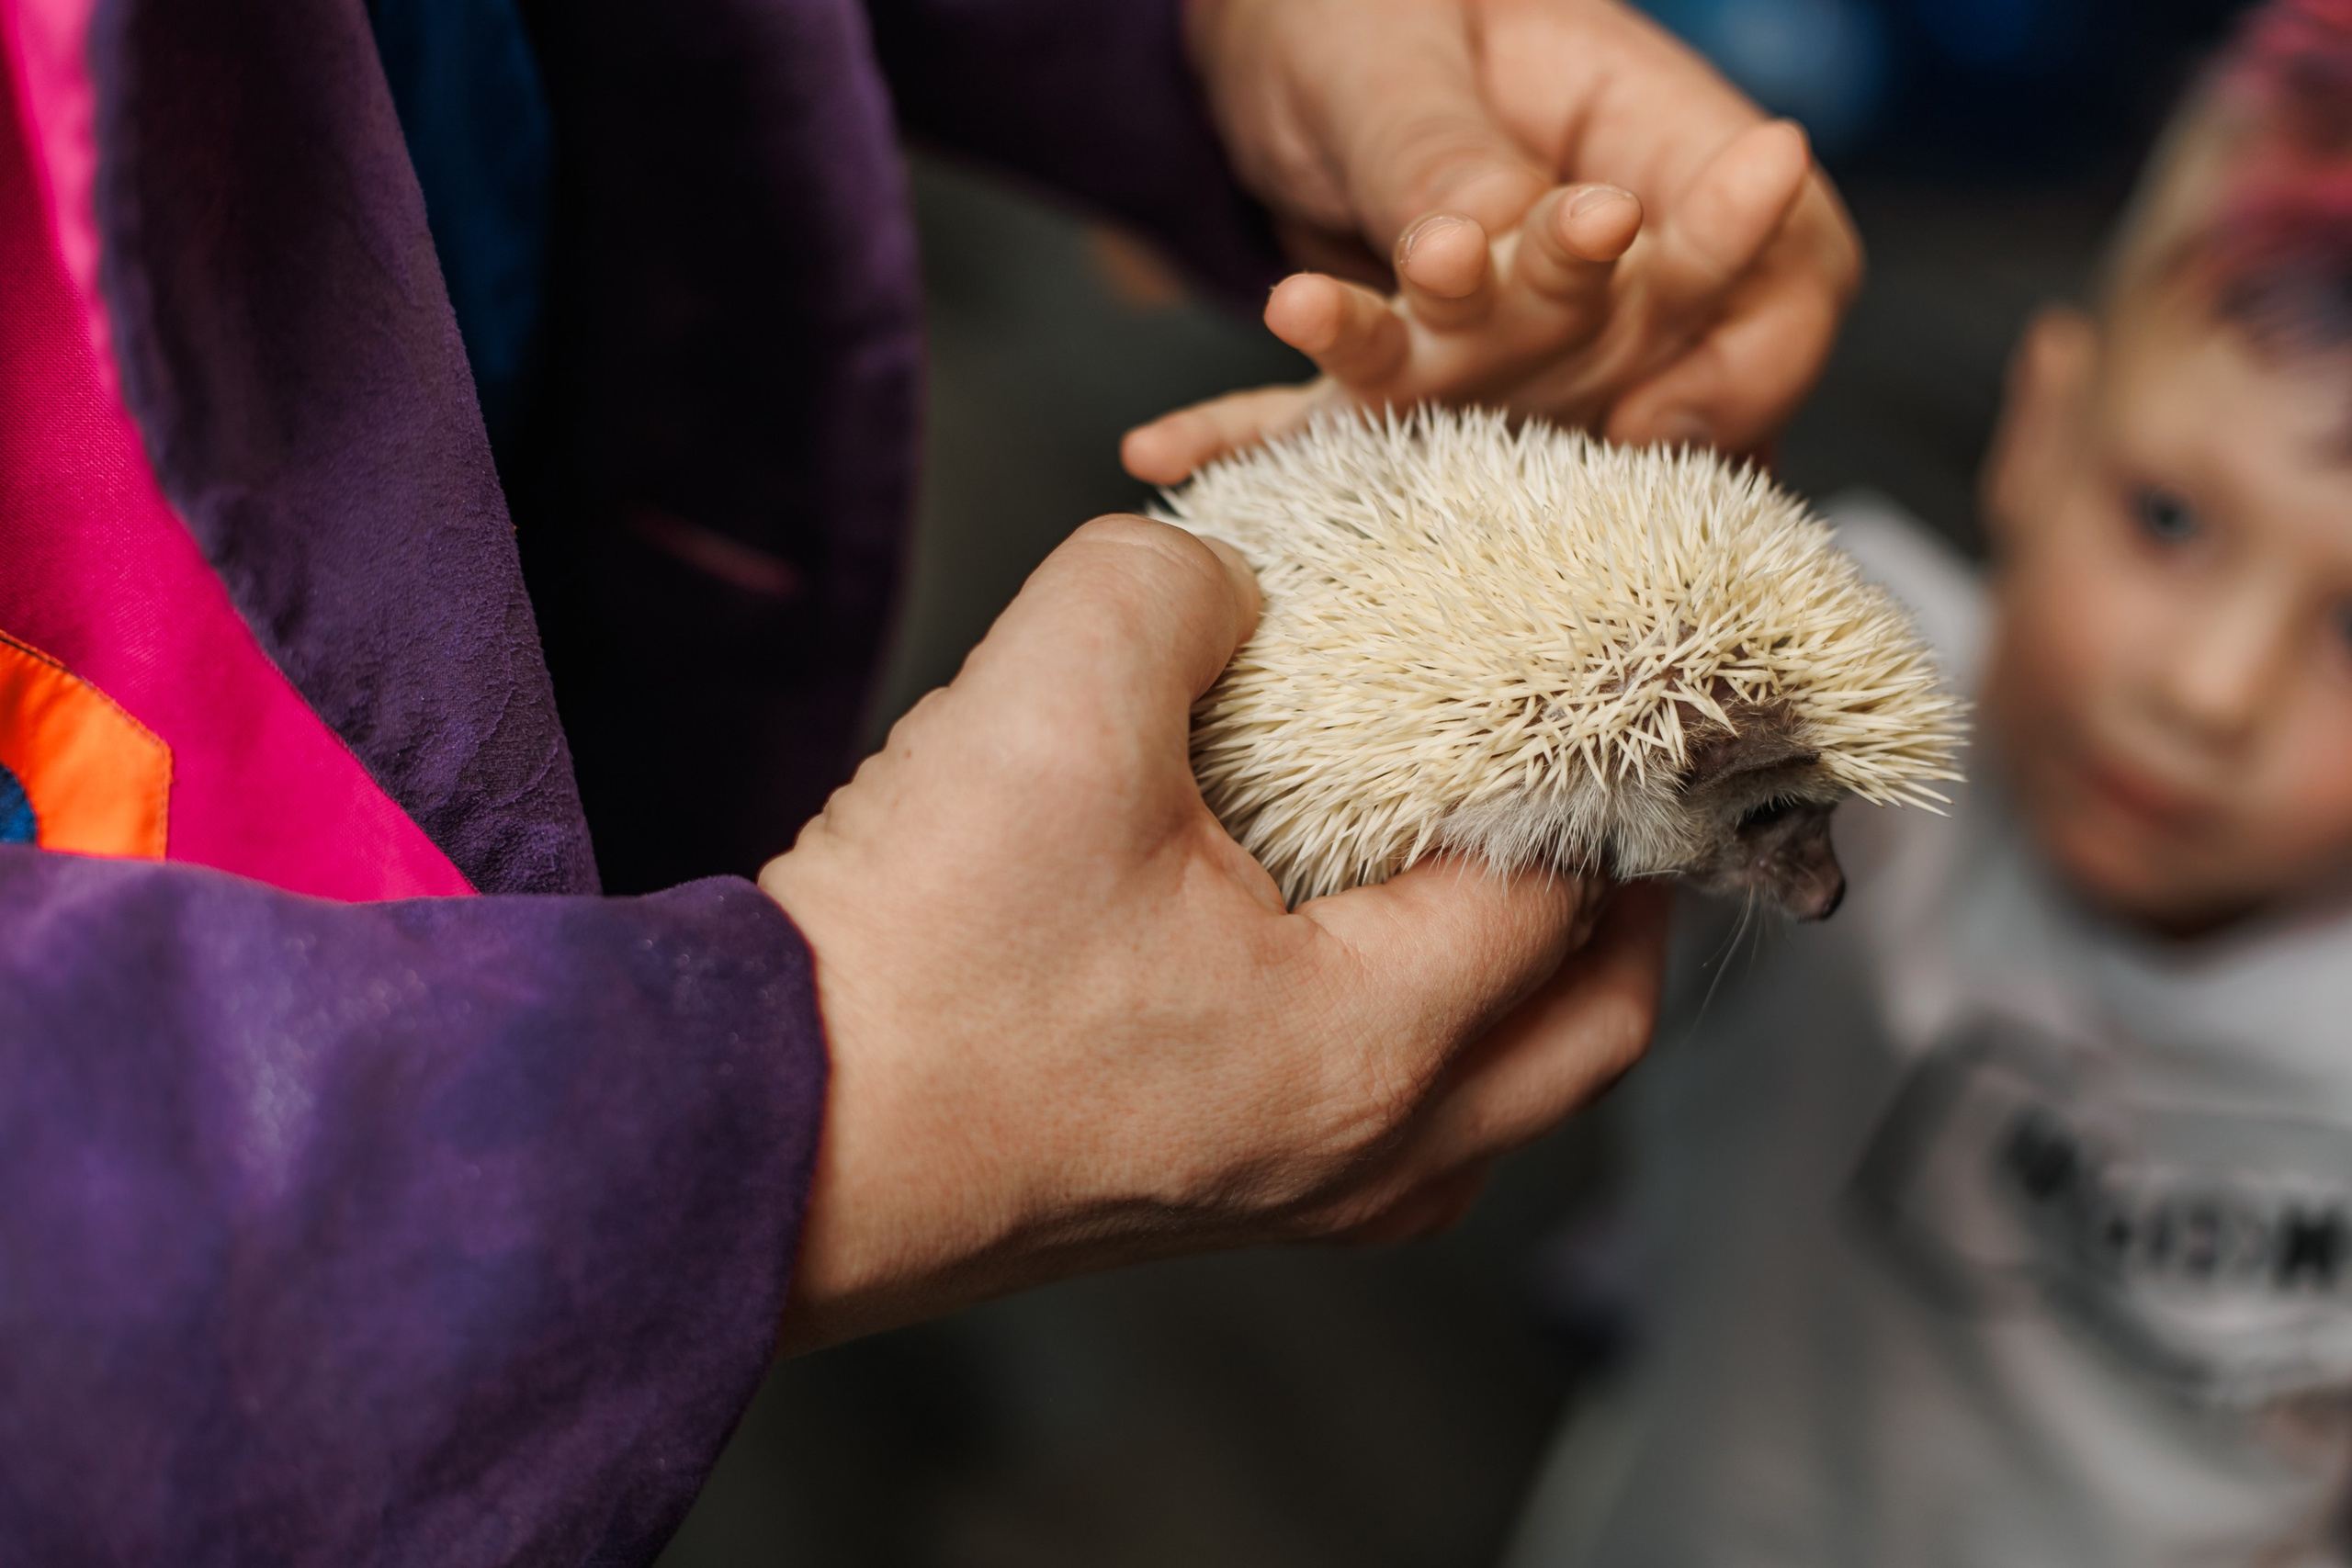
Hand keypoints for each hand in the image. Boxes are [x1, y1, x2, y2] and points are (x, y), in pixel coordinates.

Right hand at [761, 517, 1669, 1351]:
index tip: (1618, 682)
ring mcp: (1286, 1202)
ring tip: (1499, 856)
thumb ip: (1178, 583)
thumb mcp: (1053, 694)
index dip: (1604, 765)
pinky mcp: (1207, 1204)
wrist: (755, 1135)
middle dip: (1624, 902)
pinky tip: (1347, 940)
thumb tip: (1226, 583)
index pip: (1566, 890)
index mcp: (1370, 1044)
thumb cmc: (909, 967)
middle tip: (1612, 786)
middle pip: (1585, 1032)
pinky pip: (1392, 1128)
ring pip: (1494, 1100)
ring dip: (1528, 981)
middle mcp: (1361, 1156)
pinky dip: (1423, 1032)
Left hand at [1122, 0, 1861, 481]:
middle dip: (1579, 395)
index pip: (1788, 272)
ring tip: (1292, 312)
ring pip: (1503, 420)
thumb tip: (1482, 250)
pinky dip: (1254, 439)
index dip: (1749, 361)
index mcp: (1649, 138)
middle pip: (1653, 365)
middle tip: (1488, 386)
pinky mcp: (1394, 364)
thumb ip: (1449, 153)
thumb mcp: (1399, 52)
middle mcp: (1594, 255)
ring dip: (1399, 406)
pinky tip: (1157, 443)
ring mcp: (1500, 325)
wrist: (1267, 23)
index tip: (1661, 412)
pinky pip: (1342, 423)